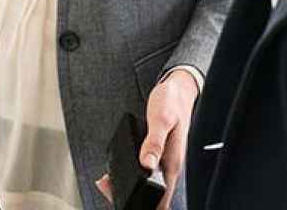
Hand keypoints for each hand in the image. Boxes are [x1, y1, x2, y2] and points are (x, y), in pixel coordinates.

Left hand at [95, 69, 198, 209]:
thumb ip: (154, 142)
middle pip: (153, 197)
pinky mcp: (157, 155)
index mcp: (172, 163)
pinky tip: (114, 172)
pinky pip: (144, 172)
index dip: (146, 205)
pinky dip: (129, 176)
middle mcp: (168, 166)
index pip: (162, 198)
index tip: (126, 201)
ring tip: (107, 183)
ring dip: (128, 188)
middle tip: (108, 188)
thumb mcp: (161, 119)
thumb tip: (147, 164)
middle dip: (130, 198)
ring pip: (147, 186)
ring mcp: (163, 162)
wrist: (179, 89)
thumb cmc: (172, 102)